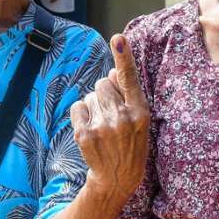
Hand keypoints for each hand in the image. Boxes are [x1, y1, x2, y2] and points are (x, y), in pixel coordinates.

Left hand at [71, 35, 149, 198]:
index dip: (124, 57)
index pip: (131, 79)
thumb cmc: (131, 145)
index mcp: (140, 112)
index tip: (118, 38)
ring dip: (94, 105)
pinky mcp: (84, 134)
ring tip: (103, 125)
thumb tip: (114, 72)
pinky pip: (78, 106)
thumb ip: (129, 96)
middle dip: (105, 93)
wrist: (117, 179)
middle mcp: (122, 117)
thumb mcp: (140, 122)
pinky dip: (82, 114)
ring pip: (90, 95)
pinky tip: (91, 128)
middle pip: (103, 82)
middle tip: (112, 113)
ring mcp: (102, 126)